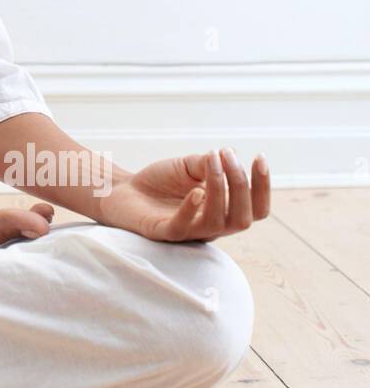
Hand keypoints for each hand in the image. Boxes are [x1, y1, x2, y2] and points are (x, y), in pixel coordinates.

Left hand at [94, 147, 270, 241]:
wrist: (123, 189)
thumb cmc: (160, 181)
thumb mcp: (188, 167)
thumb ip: (207, 164)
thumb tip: (228, 154)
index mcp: (222, 212)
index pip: (256, 210)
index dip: (262, 187)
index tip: (259, 156)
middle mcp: (210, 227)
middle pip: (243, 219)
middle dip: (241, 186)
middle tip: (227, 155)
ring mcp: (188, 232)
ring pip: (217, 223)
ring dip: (219, 190)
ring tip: (211, 161)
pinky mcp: (163, 233)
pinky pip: (182, 228)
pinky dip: (191, 210)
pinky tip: (196, 191)